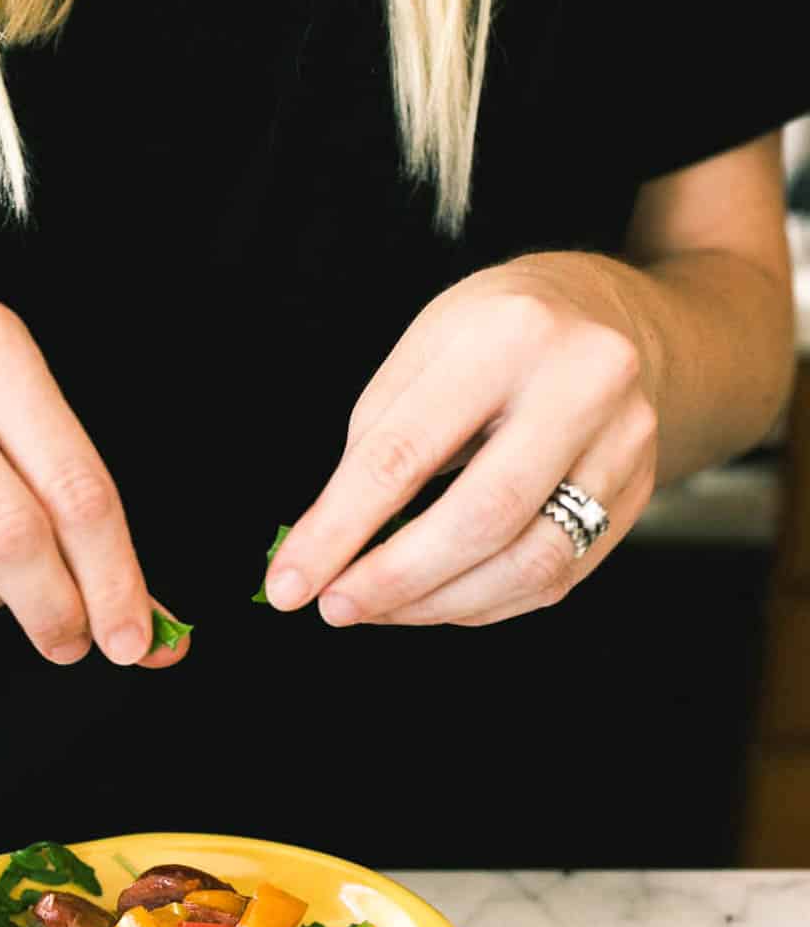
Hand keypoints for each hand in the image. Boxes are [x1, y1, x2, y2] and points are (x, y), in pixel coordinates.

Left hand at [263, 254, 659, 627]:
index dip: (340, 529)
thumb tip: (324, 546)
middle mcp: (583, 386)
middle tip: (335, 608)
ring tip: (378, 609)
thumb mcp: (424, 349)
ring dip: (438, 604)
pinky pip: (556, 578)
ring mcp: (624, 445)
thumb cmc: (498, 332)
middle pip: (482, 517)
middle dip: (394, 579)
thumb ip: (375, 444)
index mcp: (508, 335)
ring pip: (528, 564)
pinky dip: (483, 603)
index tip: (291, 580)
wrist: (614, 316)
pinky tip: (435, 600)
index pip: (406, 453)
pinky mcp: (636, 494)